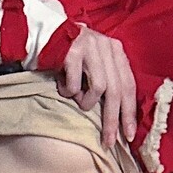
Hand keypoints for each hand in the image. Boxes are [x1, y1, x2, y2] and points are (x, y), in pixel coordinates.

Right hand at [55, 25, 137, 149]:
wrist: (43, 32)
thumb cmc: (70, 55)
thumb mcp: (94, 63)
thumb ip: (108, 79)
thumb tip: (119, 115)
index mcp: (115, 50)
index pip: (128, 85)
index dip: (130, 112)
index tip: (129, 135)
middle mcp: (106, 46)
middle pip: (116, 90)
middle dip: (113, 119)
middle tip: (108, 140)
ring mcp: (90, 47)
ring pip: (99, 88)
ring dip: (86, 101)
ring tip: (77, 99)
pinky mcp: (72, 51)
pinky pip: (76, 84)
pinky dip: (69, 91)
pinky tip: (63, 87)